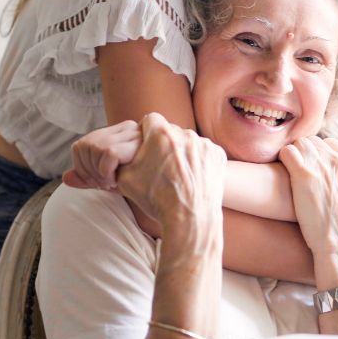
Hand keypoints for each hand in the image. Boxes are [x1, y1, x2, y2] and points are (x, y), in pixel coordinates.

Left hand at [63, 120, 140, 189]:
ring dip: (99, 174)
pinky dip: (107, 172)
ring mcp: (132, 132)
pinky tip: (117, 182)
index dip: (81, 167)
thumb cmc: (138, 183)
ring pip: (96, 148)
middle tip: (103, 186)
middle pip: (85, 145)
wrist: (168, 190)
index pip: (81, 145)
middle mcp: (124, 128)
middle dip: (88, 172)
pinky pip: (109, 153)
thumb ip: (88, 178)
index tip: (95, 182)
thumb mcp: (109, 180)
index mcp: (115, 133)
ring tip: (111, 184)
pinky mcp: (137, 141)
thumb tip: (65, 177)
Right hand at [116, 113, 226, 234]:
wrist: (189, 219)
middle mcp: (185, 133)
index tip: (147, 145)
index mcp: (160, 134)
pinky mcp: (217, 155)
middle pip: (170, 131)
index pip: (150, 119)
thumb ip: (123, 157)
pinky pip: (204, 152)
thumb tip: (120, 152)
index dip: (146, 132)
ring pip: (188, 142)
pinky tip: (193, 178)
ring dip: (182, 152)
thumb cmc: (156, 199)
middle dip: (165, 143)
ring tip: (179, 175)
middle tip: (161, 165)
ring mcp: (204, 144)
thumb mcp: (126, 178)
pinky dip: (199, 161)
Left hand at [279, 136, 337, 256]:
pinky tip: (284, 171)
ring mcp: (323, 166)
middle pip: (316, 143)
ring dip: (295, 156)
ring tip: (291, 172)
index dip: (321, 155)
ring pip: (301, 144)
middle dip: (307, 155)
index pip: (332, 144)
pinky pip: (288, 151)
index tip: (314, 169)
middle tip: (300, 171)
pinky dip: (284, 159)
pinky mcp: (304, 175)